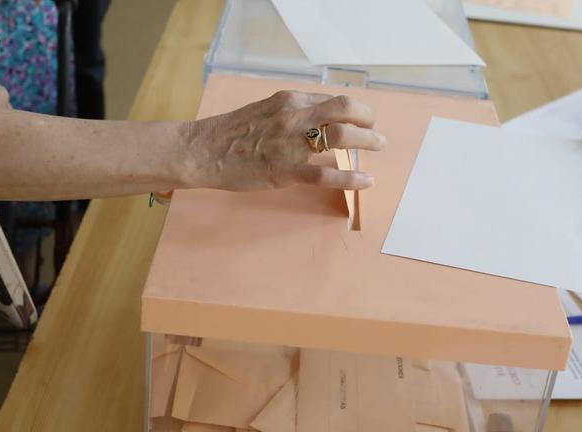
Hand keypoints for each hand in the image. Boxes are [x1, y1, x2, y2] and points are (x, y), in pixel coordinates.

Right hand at [186, 90, 385, 191]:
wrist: (202, 150)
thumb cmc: (230, 133)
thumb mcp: (265, 110)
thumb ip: (291, 113)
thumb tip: (317, 119)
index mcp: (290, 101)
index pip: (333, 100)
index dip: (355, 109)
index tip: (364, 118)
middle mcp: (295, 116)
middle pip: (345, 110)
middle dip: (368, 121)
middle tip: (378, 134)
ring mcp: (291, 144)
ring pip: (341, 136)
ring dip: (367, 141)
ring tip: (379, 148)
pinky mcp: (286, 170)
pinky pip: (326, 174)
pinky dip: (351, 178)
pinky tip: (366, 182)